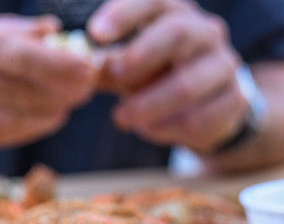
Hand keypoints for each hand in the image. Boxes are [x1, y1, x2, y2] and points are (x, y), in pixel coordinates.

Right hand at [0, 9, 97, 160]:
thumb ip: (4, 30)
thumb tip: (55, 33)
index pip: (18, 54)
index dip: (60, 66)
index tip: (88, 69)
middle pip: (21, 91)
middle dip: (62, 93)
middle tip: (84, 91)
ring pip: (12, 122)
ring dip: (47, 117)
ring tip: (63, 109)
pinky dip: (21, 132)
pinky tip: (36, 122)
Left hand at [89, 0, 246, 152]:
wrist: (205, 107)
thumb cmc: (155, 76)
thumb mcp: (126, 66)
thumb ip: (102, 65)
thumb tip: (69, 67)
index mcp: (175, 14)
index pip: (153, 1)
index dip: (124, 14)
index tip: (95, 33)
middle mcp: (205, 32)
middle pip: (176, 32)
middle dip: (140, 56)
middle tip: (115, 76)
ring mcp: (224, 64)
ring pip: (186, 84)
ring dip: (147, 105)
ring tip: (121, 118)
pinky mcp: (234, 99)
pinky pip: (197, 118)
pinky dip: (165, 128)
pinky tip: (148, 129)